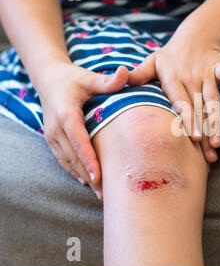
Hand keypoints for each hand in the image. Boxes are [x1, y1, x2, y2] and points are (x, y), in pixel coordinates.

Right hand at [36, 62, 128, 198]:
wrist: (48, 79)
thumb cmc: (73, 78)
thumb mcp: (89, 77)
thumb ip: (108, 81)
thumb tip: (125, 71)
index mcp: (66, 114)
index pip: (78, 140)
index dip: (88, 160)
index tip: (98, 177)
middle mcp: (56, 128)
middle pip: (73, 157)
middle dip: (89, 176)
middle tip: (106, 193)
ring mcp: (52, 135)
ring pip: (67, 161)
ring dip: (82, 177)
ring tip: (99, 193)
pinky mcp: (52, 139)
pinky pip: (63, 159)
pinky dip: (74, 171)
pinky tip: (87, 182)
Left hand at [128, 31, 219, 161]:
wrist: (195, 35)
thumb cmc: (170, 56)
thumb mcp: (152, 62)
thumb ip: (139, 74)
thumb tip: (120, 80)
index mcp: (172, 78)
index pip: (181, 103)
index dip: (188, 120)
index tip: (195, 139)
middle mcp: (190, 77)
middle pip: (199, 107)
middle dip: (205, 130)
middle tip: (209, 153)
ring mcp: (206, 72)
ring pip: (214, 99)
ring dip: (218, 120)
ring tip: (219, 142)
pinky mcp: (219, 66)